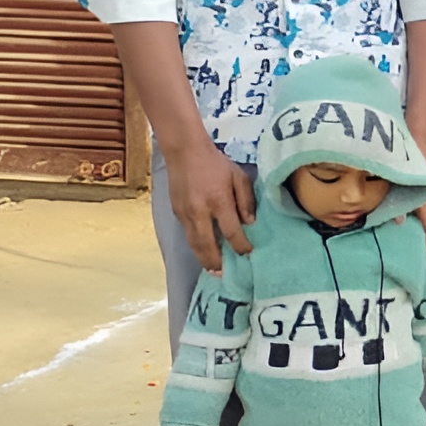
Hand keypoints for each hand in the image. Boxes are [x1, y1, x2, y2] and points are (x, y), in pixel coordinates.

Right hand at [166, 136, 254, 272]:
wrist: (185, 151)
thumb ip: (246, 200)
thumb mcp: (238, 176)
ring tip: (212, 270)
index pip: (231, 231)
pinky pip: (187, 234)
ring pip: (193, 242)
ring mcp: (185, 213)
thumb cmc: (216, 163)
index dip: (240, 245)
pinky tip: (202, 251)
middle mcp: (200, 210)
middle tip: (223, 274)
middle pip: (207, 243)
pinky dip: (195, 246)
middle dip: (216, 261)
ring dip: (203, 258)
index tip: (248, 253)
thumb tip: (250, 223)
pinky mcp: (176, 212)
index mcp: (218, 200)